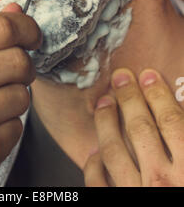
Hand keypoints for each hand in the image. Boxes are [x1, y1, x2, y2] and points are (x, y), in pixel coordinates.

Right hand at [0, 3, 41, 186]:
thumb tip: (15, 10)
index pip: (2, 27)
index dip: (26, 28)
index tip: (31, 35)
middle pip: (20, 60)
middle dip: (21, 66)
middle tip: (7, 75)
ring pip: (23, 94)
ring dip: (11, 99)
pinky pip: (18, 127)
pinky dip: (5, 128)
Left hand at [83, 68, 183, 186]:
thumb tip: (182, 112)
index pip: (171, 122)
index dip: (159, 95)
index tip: (149, 76)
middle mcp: (161, 181)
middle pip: (141, 129)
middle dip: (130, 99)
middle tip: (121, 77)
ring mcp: (135, 192)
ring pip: (114, 151)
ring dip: (107, 122)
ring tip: (104, 103)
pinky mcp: (116, 204)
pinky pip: (99, 184)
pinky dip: (95, 166)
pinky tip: (95, 154)